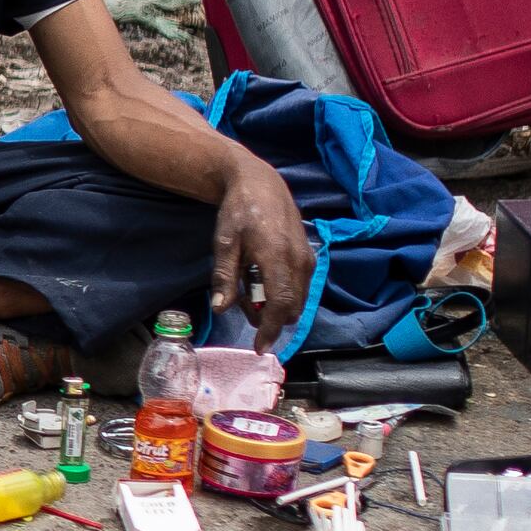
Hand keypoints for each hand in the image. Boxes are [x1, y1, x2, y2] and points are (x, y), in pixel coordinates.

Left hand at [211, 154, 311, 326]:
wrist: (261, 183)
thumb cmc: (238, 212)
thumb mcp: (224, 243)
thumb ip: (224, 277)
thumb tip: (221, 309)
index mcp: (277, 257)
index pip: (280, 304)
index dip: (270, 329)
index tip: (260, 346)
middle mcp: (299, 261)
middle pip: (291, 307)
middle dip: (269, 318)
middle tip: (243, 305)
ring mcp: (307, 258)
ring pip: (298, 300)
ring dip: (276, 306)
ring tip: (249, 288)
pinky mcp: (309, 256)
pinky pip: (301, 287)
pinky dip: (284, 293)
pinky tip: (262, 279)